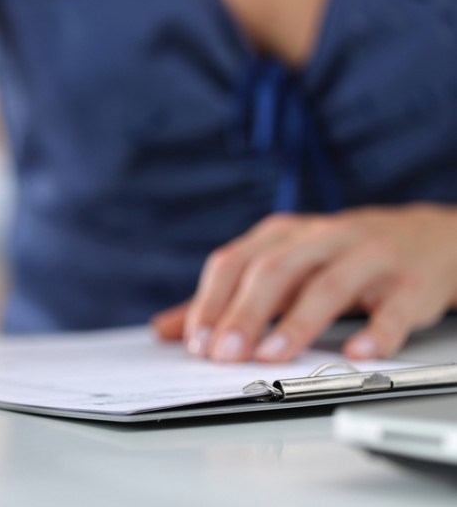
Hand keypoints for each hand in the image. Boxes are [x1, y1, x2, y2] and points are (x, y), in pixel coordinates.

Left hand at [152, 205, 456, 361]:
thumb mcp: (278, 267)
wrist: (428, 238)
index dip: (210, 302)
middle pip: (274, 272)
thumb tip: (165, 330)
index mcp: (282, 235)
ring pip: (328, 286)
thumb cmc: (336, 257)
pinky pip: (393, 308)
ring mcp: (368, 256)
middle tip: (222, 356)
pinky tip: (357, 354)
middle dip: (243, 315)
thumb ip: (223, 299)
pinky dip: (376, 332)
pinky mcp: (410, 282)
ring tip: (271, 357)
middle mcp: (322, 238)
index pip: (235, 263)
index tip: (195, 343)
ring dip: (297, 324)